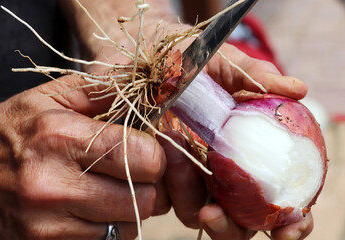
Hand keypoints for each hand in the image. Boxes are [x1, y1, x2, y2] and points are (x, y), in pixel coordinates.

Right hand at [0, 75, 169, 239]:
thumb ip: (99, 88)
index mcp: (59, 138)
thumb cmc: (9, 133)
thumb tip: (143, 80)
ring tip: (111, 188)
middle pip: (143, 198)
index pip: (142, 157)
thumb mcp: (47, 99)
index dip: (156, 155)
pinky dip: (112, 226)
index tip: (147, 150)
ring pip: (131, 225)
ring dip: (131, 208)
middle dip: (149, 184)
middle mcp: (54, 186)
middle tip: (135, 171)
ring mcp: (48, 226)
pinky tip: (95, 207)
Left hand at [163, 43, 311, 239]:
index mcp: (250, 156)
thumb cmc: (195, 61)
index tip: (289, 226)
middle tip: (214, 214)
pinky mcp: (160, 174)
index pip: (277, 200)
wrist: (155, 57)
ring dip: (187, 192)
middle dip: (230, 228)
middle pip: (237, 221)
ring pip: (195, 212)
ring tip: (175, 144)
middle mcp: (222, 174)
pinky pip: (163, 195)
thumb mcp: (226, 64)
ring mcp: (190, 176)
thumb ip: (258, 77)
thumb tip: (299, 90)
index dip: (290, 221)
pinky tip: (164, 144)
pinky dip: (165, 180)